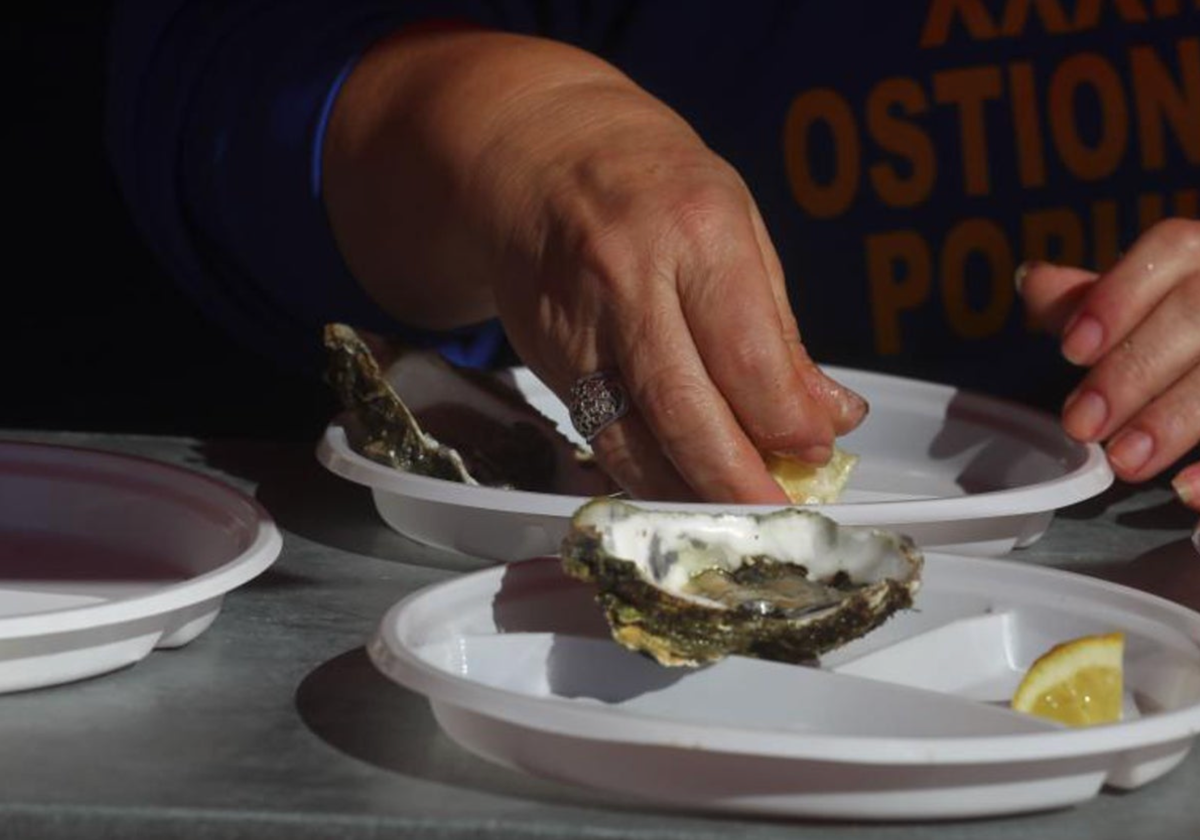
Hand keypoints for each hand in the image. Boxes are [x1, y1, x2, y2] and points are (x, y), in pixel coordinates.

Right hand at [324, 28, 865, 502]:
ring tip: (733, 519)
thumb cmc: (653, 184)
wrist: (535, 156)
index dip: (787, 422)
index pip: (748, 357)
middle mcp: (629, 281)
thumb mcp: (736, 225)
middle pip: (684, 411)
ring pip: (631, 441)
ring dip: (687, 493)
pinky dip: (644, 473)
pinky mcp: (547, 360)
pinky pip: (601, 436)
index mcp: (696, 233)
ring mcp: (578, 326)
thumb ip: (779, 330)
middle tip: (776, 519)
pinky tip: (680, 486)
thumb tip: (829, 417)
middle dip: (736, 483)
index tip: (814, 454)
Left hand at [1017, 218, 1199, 509]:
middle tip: (1083, 425)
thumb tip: (1033, 280)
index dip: (1118, 296)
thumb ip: (1092, 299)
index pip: (1173, 247)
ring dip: (1178, 417)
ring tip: (1126, 462)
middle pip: (1199, 312)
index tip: (1070, 351)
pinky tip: (1188, 491)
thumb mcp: (1147, 306)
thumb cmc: (1190, 331)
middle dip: (1134, 370)